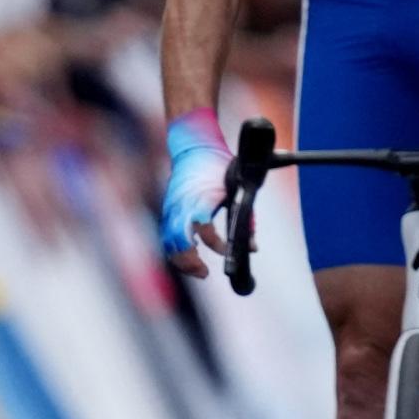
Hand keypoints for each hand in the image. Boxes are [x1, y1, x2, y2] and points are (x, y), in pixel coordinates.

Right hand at [159, 111, 233, 276]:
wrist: (193, 146)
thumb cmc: (217, 166)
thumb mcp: (236, 189)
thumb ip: (246, 217)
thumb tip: (252, 246)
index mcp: (200, 199)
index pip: (204, 229)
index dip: (216, 244)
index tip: (227, 250)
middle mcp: (182, 206)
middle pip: (178, 242)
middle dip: (190, 262)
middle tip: (205, 273)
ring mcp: (171, 209)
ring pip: (169, 243)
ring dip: (181, 260)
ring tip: (198, 270)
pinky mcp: (167, 211)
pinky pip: (166, 237)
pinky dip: (174, 251)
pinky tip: (187, 258)